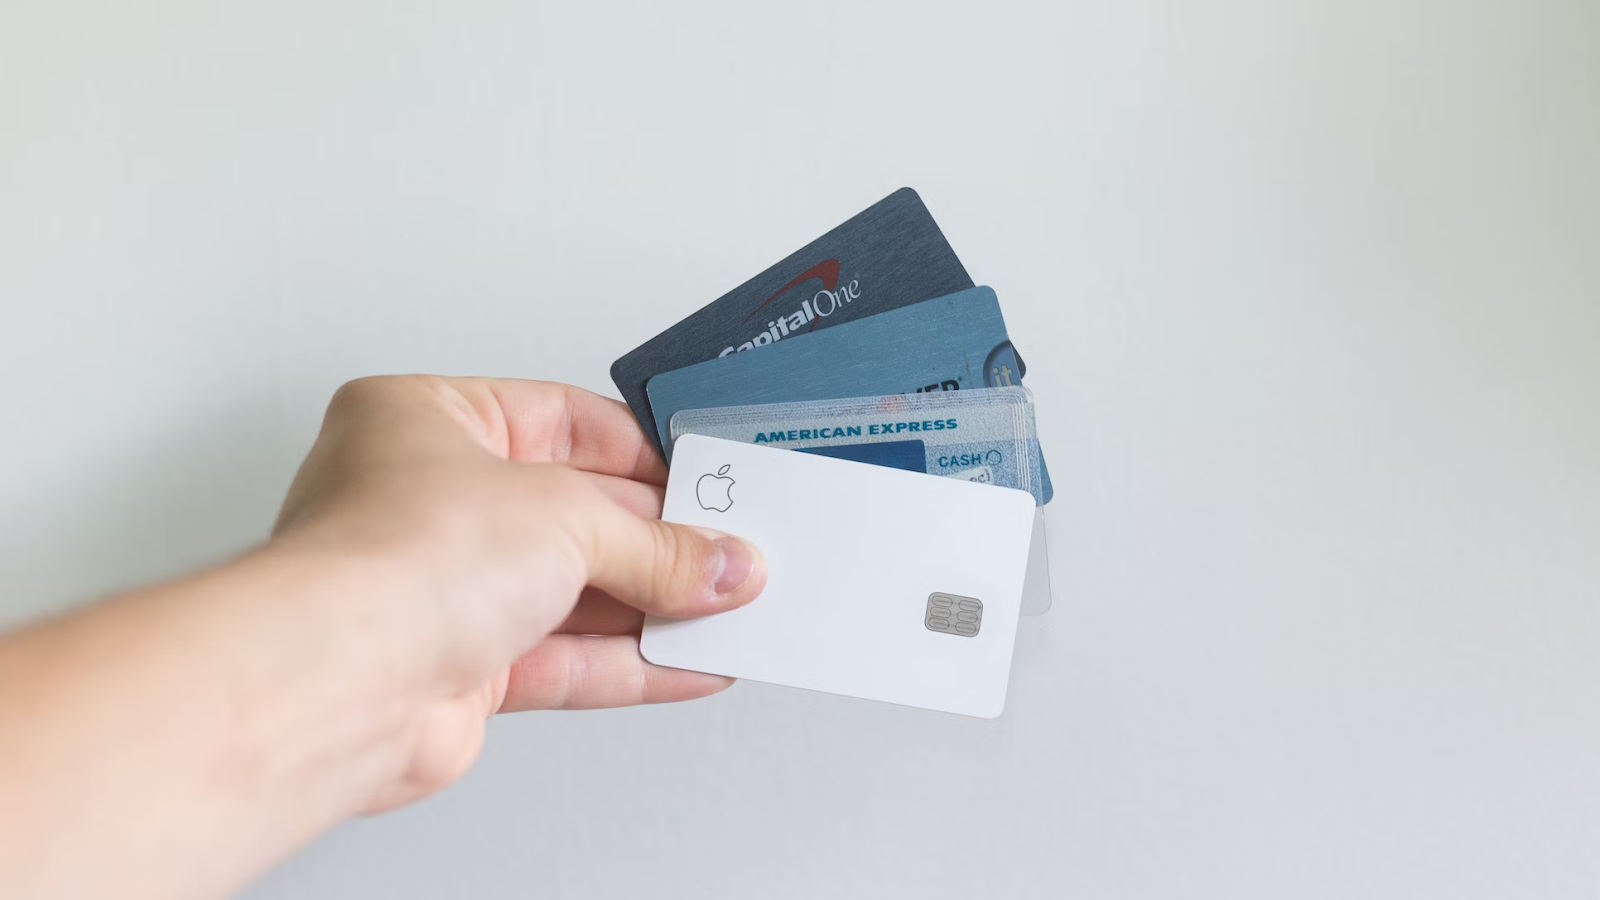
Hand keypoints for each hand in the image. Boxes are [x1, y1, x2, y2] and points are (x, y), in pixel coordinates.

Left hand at [271, 376, 766, 811]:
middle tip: (731, 551)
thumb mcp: (565, 517)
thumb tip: (720, 564)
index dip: (640, 451)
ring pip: (572, 593)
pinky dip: (632, 663)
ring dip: (653, 605)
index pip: (559, 420)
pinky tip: (692, 663)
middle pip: (573, 512)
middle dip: (658, 539)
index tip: (703, 479)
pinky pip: (564, 660)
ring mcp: (440, 589)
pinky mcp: (458, 669)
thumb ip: (656, 545)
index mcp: (426, 420)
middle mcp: (426, 501)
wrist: (336, 684)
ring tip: (730, 611)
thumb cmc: (393, 559)